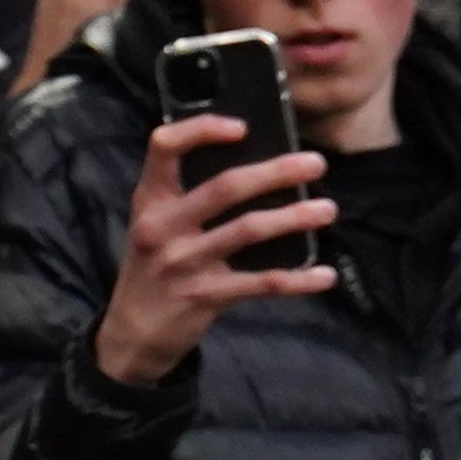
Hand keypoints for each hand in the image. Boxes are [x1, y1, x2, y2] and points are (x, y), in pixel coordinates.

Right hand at [89, 109, 328, 388]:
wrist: (133, 332)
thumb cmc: (155, 266)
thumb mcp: (156, 224)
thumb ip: (188, 196)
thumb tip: (256, 165)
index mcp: (150, 200)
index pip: (165, 147)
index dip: (202, 130)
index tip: (243, 127)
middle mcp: (162, 227)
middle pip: (225, 187)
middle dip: (276, 172)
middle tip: (315, 163)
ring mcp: (183, 262)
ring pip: (248, 230)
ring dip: (294, 218)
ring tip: (327, 209)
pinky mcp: (204, 295)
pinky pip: (260, 283)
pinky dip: (297, 280)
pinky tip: (323, 275)